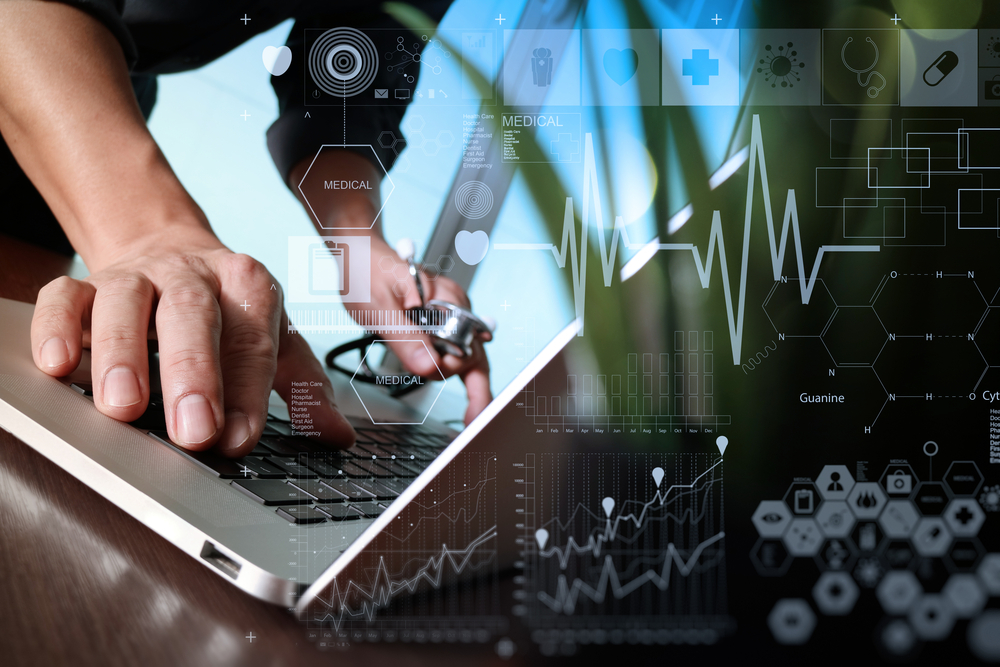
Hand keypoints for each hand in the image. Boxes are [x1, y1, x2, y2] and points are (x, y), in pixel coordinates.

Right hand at [29, 228, 354, 456]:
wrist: (170, 249)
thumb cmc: (227, 310)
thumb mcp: (273, 337)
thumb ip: (303, 386)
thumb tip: (339, 435)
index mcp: (248, 286)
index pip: (252, 339)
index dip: (248, 390)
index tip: (240, 439)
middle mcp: (194, 276)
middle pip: (194, 316)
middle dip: (194, 374)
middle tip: (192, 432)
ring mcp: (137, 276)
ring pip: (126, 303)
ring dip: (123, 354)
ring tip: (122, 407)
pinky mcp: (86, 283)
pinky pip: (66, 296)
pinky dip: (59, 327)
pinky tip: (58, 365)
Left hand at [367, 238, 491, 424]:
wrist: (357, 253)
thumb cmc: (366, 270)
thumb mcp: (379, 307)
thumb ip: (405, 338)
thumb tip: (429, 367)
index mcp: (447, 300)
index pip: (468, 346)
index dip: (453, 368)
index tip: (444, 385)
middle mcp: (456, 307)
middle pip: (475, 355)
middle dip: (470, 384)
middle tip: (469, 415)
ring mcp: (450, 314)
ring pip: (468, 355)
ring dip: (461, 378)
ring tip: (467, 411)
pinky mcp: (440, 320)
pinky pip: (456, 349)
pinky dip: (458, 372)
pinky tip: (465, 397)